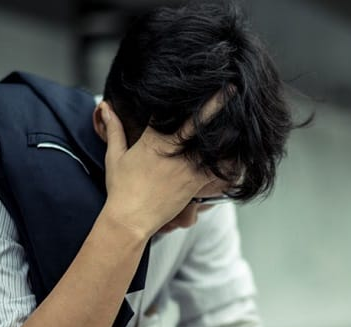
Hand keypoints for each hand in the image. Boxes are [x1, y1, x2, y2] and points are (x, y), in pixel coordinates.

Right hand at [97, 91, 229, 237]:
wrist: (130, 219)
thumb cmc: (121, 189)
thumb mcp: (114, 156)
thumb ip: (113, 129)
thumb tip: (104, 107)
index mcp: (152, 140)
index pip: (169, 111)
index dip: (185, 96)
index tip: (199, 83)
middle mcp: (172, 151)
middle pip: (197, 123)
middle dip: (215, 104)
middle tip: (231, 88)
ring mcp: (185, 167)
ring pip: (212, 145)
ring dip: (228, 132)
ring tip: (246, 118)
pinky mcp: (194, 184)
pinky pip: (216, 170)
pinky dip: (229, 163)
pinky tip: (243, 154)